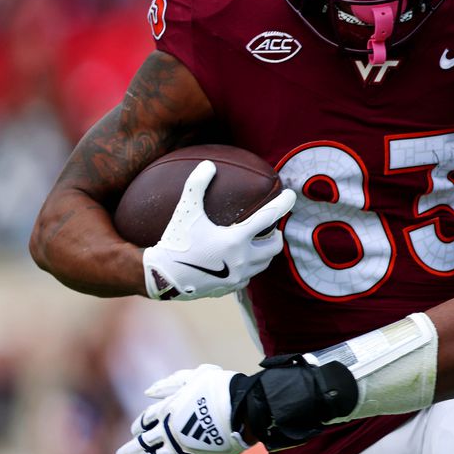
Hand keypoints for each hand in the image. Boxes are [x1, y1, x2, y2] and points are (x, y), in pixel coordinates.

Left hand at [114, 364, 246, 453]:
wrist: (246, 409)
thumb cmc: (223, 388)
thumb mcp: (196, 376)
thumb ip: (171, 384)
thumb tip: (148, 392)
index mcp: (169, 408)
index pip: (145, 421)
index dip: (138, 426)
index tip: (135, 431)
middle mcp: (170, 431)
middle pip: (143, 445)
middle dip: (129, 453)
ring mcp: (181, 448)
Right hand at [143, 161, 295, 299]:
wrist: (160, 277)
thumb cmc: (174, 241)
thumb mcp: (185, 211)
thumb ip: (196, 185)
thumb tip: (208, 164)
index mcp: (235, 240)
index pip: (268, 218)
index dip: (283, 204)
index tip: (292, 195)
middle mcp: (242, 260)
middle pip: (274, 247)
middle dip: (277, 235)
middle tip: (272, 228)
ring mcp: (237, 277)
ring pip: (263, 264)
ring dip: (264, 253)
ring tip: (257, 243)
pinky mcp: (229, 289)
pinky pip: (247, 278)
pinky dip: (248, 268)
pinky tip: (239, 262)